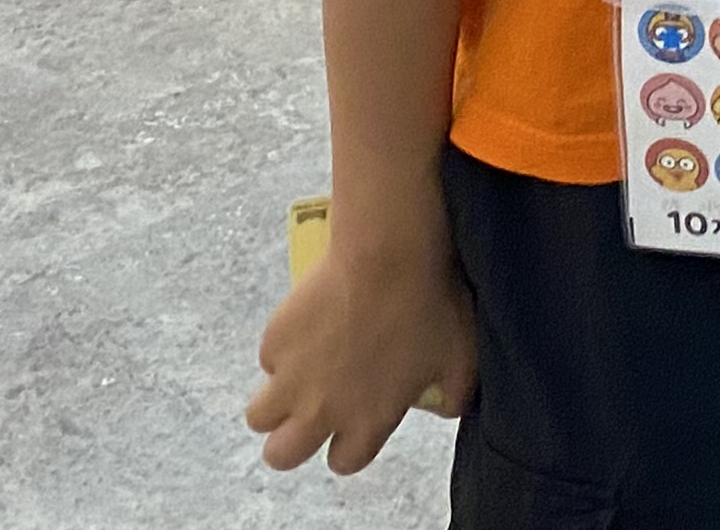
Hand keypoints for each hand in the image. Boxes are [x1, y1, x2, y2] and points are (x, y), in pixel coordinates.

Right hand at [244, 229, 476, 475]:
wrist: (387, 257)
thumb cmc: (429, 307)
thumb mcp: (460, 360)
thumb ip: (453, 395)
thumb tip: (447, 406)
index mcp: (366, 424)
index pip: (344, 462)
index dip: (349, 443)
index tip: (358, 420)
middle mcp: (320, 412)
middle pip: (281, 456)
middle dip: (292, 440)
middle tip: (312, 410)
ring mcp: (290, 378)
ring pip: (259, 416)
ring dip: (276, 404)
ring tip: (300, 377)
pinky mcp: (273, 341)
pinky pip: (268, 358)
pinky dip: (283, 350)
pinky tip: (308, 326)